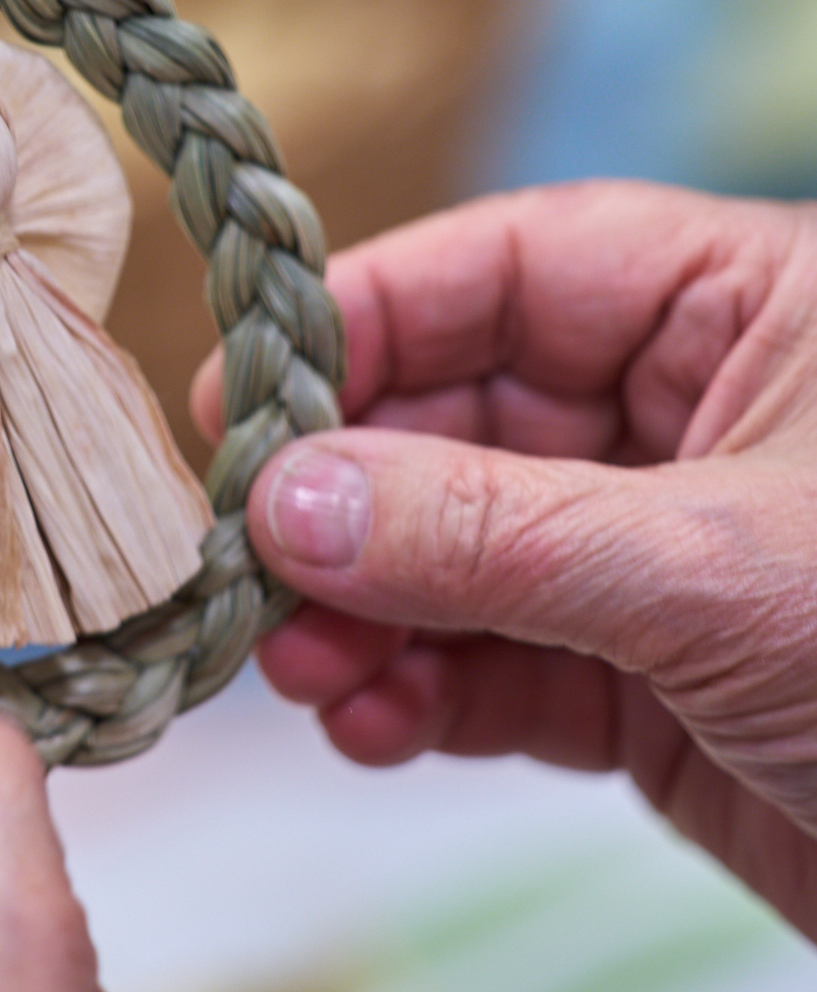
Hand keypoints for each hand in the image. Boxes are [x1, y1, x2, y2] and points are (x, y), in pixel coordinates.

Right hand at [192, 181, 816, 938]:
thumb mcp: (713, 569)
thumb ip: (487, 532)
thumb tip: (283, 497)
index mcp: (752, 309)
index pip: (515, 270)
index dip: (369, 321)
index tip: (239, 395)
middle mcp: (700, 421)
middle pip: (467, 417)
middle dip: (353, 496)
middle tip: (246, 564)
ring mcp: (671, 560)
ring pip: (466, 556)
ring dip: (368, 611)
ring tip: (300, 669)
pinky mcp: (659, 694)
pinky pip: (504, 670)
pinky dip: (425, 696)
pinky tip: (373, 721)